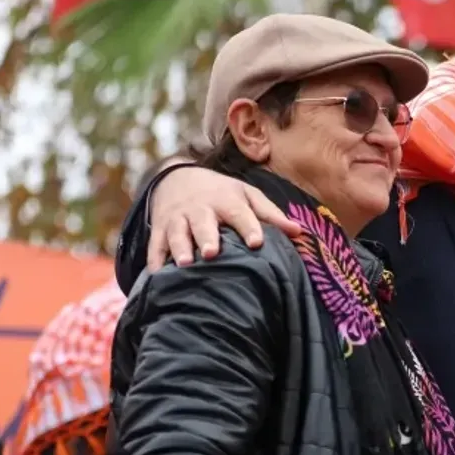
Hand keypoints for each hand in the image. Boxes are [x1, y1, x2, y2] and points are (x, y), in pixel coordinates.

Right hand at [147, 165, 300, 270]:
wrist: (178, 178)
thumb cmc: (222, 193)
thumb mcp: (247, 196)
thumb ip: (271, 215)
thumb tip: (299, 233)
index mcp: (226, 201)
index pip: (240, 213)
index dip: (248, 227)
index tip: (257, 243)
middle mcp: (200, 210)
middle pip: (203, 223)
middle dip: (207, 237)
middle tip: (212, 253)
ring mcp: (177, 220)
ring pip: (177, 234)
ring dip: (179, 249)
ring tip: (184, 264)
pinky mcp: (160, 230)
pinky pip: (155, 246)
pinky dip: (154, 261)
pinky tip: (156, 276)